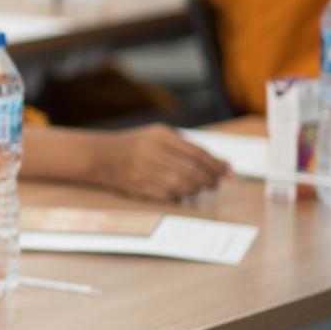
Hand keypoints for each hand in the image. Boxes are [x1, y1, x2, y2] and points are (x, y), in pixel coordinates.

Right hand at [97, 126, 229, 202]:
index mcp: (160, 136)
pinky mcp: (141, 187)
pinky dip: (183, 194)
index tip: (228, 171)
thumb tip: (220, 163)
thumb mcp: (158, 135)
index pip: (197, 153)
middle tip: (218, 182)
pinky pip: (171, 194)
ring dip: (199, 188)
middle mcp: (153, 152)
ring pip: (185, 184)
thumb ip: (186, 146)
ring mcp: (146, 171)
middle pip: (193, 170)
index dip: (216, 164)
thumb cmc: (136, 145)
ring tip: (203, 187)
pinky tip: (186, 192)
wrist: (102, 156)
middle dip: (211, 179)